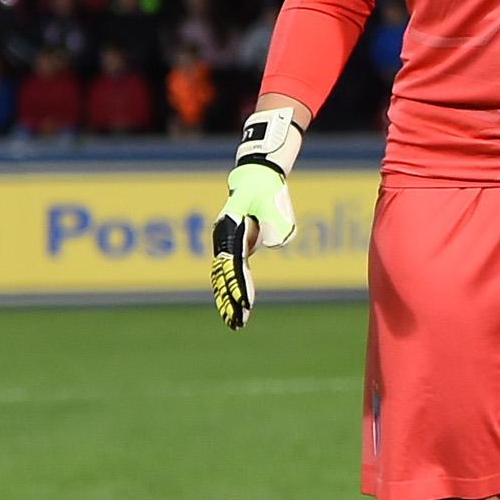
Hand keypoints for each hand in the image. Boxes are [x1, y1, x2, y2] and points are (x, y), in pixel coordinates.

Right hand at [207, 108, 301, 329]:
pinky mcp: (235, 245)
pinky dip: (233, 288)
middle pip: (224, 275)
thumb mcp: (273, 201)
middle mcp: (224, 238)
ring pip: (223, 277)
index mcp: (230, 229)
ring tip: (234, 321)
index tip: (245, 304)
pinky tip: (236, 305)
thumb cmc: (266, 188)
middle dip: (230, 300)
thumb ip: (275, 222)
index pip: (234, 265)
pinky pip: (231, 272)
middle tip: (237, 323)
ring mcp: (227, 243)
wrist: (256, 176)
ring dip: (228, 299)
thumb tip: (272, 244)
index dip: (239, 286)